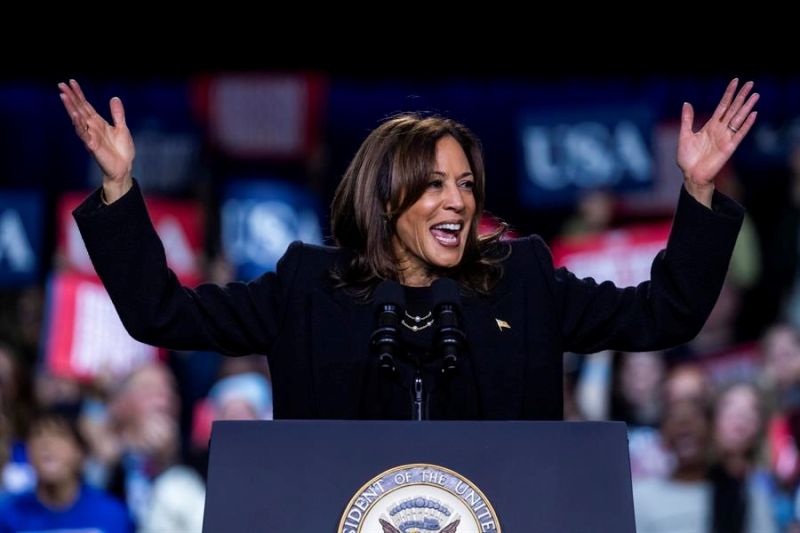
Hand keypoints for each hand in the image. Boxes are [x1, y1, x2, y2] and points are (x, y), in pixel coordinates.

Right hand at [58, 79, 133, 202]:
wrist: (124, 167)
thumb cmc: (122, 150)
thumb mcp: (122, 128)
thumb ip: (117, 114)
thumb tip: (114, 98)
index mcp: (98, 122)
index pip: (86, 105)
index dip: (79, 94)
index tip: (72, 82)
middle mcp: (91, 127)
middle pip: (79, 109)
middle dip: (71, 97)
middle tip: (61, 84)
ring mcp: (90, 136)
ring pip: (77, 119)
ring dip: (71, 107)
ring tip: (64, 96)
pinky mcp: (92, 145)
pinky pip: (83, 133)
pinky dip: (79, 124)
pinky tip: (75, 115)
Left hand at [678, 78, 758, 207]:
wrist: (691, 175)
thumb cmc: (687, 158)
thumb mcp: (684, 135)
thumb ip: (687, 120)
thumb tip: (686, 103)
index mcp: (710, 126)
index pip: (722, 106)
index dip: (729, 94)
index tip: (735, 81)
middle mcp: (720, 130)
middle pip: (733, 109)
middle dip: (741, 96)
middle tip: (750, 83)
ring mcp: (726, 138)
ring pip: (738, 118)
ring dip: (747, 107)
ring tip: (755, 95)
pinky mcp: (729, 147)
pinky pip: (740, 134)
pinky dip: (746, 124)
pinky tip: (753, 114)